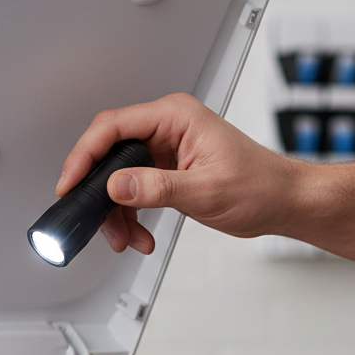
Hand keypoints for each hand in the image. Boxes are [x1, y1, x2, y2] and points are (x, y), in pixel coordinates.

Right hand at [56, 93, 304, 254]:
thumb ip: (156, 187)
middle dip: (99, 193)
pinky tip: (139, 235)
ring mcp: (164, 150)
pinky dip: (130, 217)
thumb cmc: (260, 186)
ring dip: (116, 213)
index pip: (113, 127)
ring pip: (117, 179)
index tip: (70, 182)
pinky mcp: (164, 171)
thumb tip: (117, 186)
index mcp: (175, 117)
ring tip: (126, 238)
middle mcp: (166, 128)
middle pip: (108, 154)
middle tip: (95, 219)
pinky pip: (132, 192)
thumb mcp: (205, 189)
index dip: (85, 154)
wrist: (283, 202)